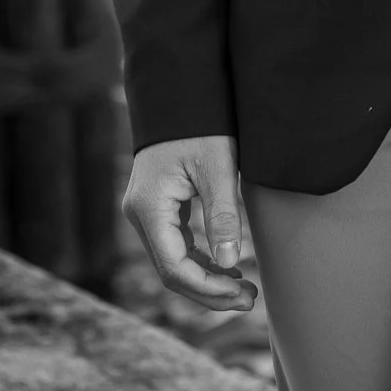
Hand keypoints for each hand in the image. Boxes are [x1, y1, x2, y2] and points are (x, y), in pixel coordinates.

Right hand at [121, 132, 258, 311]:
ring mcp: (147, 212)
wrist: (181, 91)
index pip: (173, 268)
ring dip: (207, 277)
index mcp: (149, 208)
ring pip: (174, 261)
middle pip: (171, 271)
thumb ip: (222, 214)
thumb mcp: (218, 166)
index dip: (208, 288)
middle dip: (210, 290)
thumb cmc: (201, 123)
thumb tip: (229, 263)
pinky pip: (177, 244)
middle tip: (249, 299)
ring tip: (244, 289)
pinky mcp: (159, 207)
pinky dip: (201, 259)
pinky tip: (226, 266)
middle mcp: (140, 214)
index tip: (241, 293)